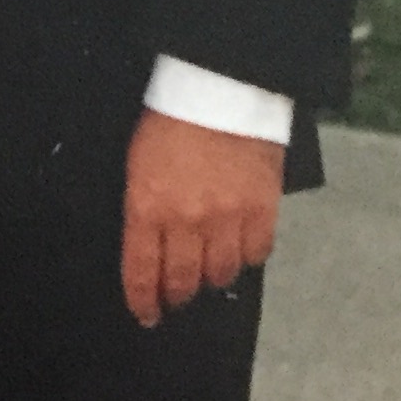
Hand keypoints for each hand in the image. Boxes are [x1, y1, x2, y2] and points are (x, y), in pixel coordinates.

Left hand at [121, 109, 281, 327]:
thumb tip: (150, 246)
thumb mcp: (138, 164)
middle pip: (183, 280)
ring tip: (208, 273)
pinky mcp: (263, 208)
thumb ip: (143, 208)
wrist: (220, 87)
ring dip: (212, 278)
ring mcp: (228, 217)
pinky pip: (257, 252)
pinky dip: (247, 256)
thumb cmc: (171, 119)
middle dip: (177, 295)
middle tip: (176, 299)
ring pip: (221, 272)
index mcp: (147, 207)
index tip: (146, 314)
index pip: (142, 272)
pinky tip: (240, 250)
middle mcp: (187, 221)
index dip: (143, 300)